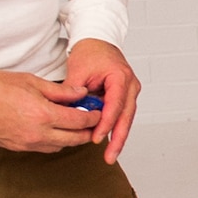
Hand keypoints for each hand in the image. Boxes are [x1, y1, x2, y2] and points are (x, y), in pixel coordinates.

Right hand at [0, 69, 98, 153]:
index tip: (98, 111)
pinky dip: (54, 141)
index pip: (80, 121)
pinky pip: (44, 148)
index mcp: (43, 114)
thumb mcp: (32, 82)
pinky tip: (54, 130)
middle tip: (93, 121)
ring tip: (74, 125)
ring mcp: (27, 143)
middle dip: (88, 131)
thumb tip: (81, 93)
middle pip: (75, 139)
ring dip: (71, 138)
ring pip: (60, 146)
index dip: (94, 116)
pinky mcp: (17, 148)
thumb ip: (60, 91)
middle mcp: (37, 133)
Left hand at [64, 38, 141, 163]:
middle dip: (118, 138)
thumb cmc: (90, 51)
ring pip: (126, 119)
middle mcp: (130, 86)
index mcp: (120, 77)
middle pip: (126, 117)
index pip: (115, 105)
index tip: (96, 137)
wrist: (98, 40)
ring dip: (118, 137)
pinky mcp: (125, 96)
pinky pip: (122, 115)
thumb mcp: (78, 70)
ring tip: (110, 155)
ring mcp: (130, 91)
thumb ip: (73, 93)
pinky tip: (109, 142)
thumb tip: (68, 113)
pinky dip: (115, 128)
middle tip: (110, 156)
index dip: (106, 123)